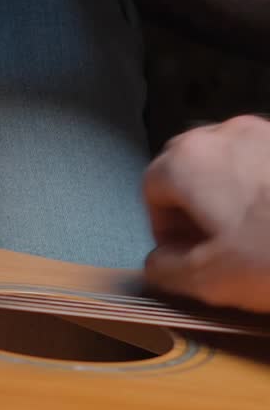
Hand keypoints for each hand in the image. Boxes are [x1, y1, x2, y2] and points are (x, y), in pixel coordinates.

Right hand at [143, 115, 269, 312]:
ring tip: (255, 237)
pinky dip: (265, 189)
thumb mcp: (210, 279)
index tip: (185, 256)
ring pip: (231, 163)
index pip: (151, 187)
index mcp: (189, 160)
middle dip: (195, 206)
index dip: (162, 227)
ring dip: (231, 197)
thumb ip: (166, 269)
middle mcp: (224, 132)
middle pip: (189, 167)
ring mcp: (267, 130)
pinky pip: (266, 163)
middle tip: (217, 247)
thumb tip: (157, 261)